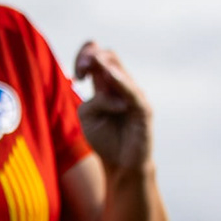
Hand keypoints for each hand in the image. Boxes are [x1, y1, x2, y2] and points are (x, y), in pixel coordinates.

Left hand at [73, 42, 152, 172]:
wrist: (122, 165)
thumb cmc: (104, 139)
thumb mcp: (87, 117)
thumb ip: (91, 100)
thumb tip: (107, 91)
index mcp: (106, 85)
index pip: (98, 57)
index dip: (85, 56)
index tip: (77, 75)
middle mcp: (122, 86)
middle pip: (109, 56)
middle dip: (90, 57)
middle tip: (79, 73)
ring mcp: (134, 95)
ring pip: (119, 70)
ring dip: (103, 64)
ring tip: (91, 62)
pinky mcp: (143, 109)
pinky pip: (131, 92)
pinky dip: (120, 82)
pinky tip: (110, 75)